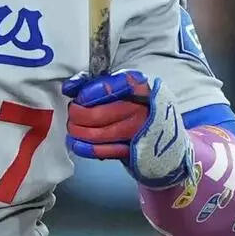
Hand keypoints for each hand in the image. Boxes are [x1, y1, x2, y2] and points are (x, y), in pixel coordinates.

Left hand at [63, 70, 189, 187]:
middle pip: (98, 114)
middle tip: (73, 113)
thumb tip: (69, 87)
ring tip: (74, 127)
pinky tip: (76, 143)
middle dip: (77, 114)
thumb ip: (95, 84)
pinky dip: (83, 148)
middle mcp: (140, 109)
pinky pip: (102, 151)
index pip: (108, 87)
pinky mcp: (132, 151)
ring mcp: (137, 132)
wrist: (165, 134)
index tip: (78, 97)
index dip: (87, 93)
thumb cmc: (137, 106)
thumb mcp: (122, 88)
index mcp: (139, 87)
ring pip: (97, 134)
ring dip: (78, 131)